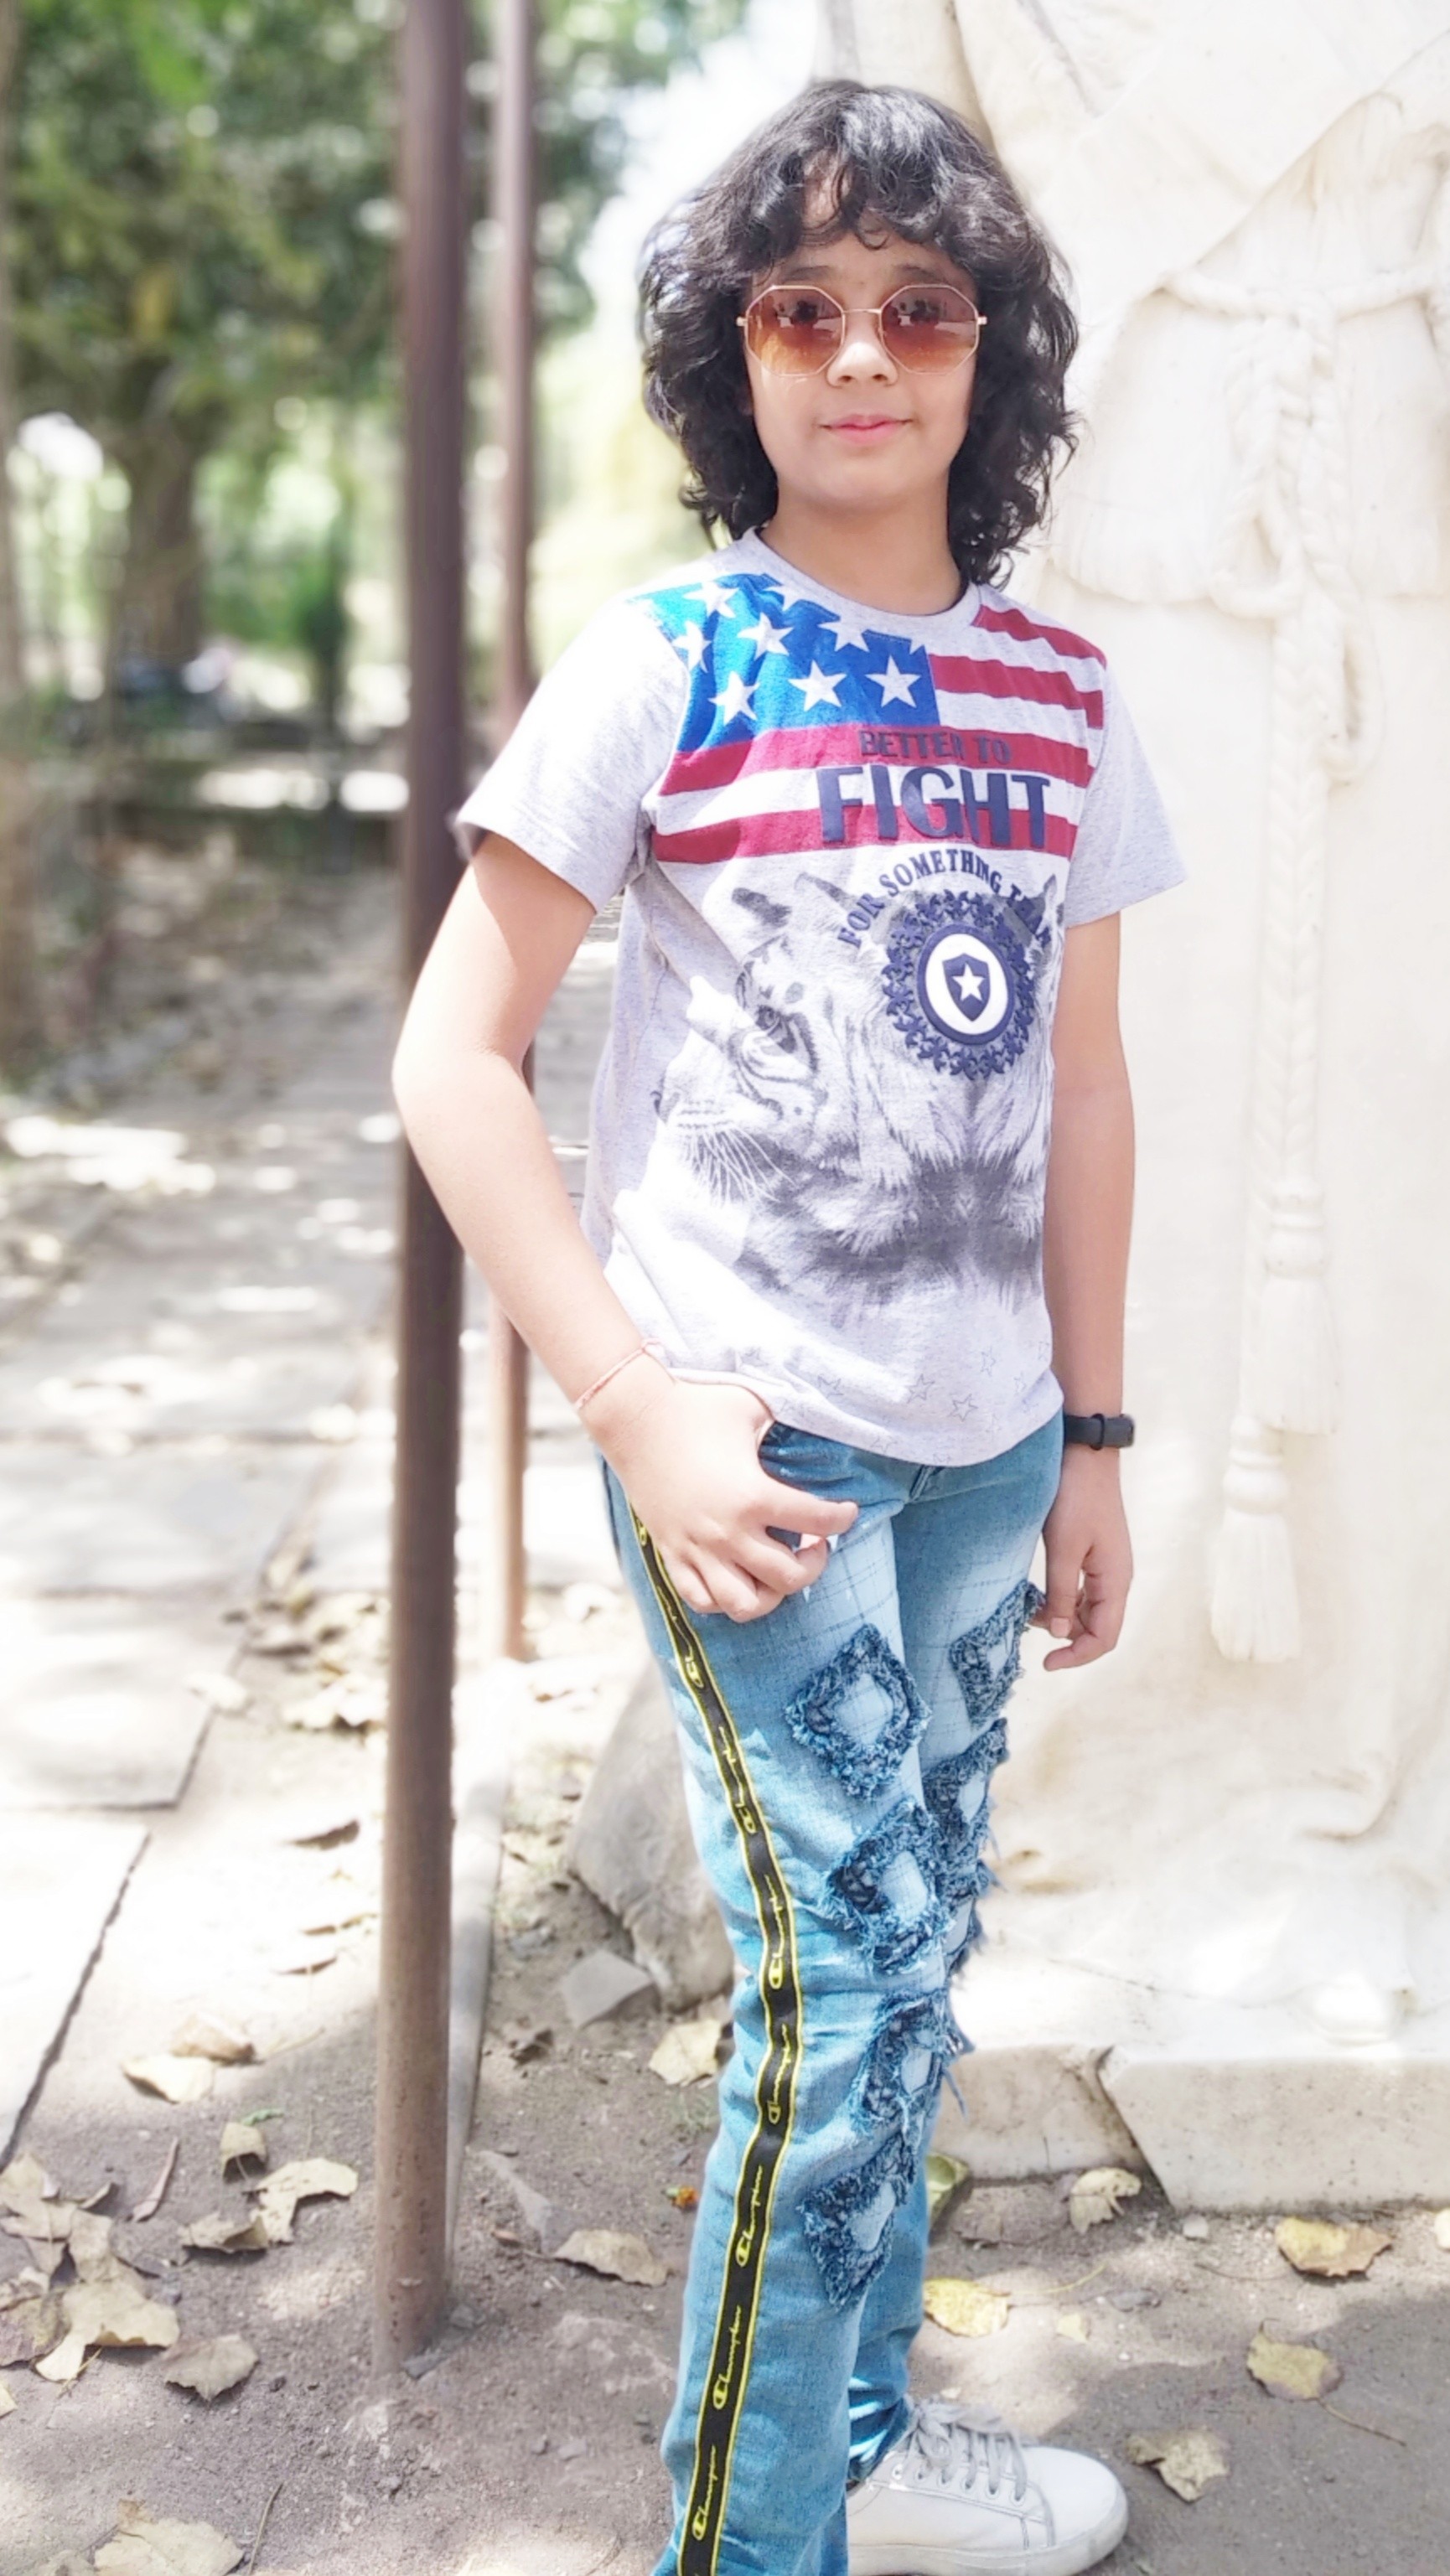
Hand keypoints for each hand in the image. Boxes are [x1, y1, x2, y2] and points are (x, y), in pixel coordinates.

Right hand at [588, 1364, 857, 1622]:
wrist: (632, 1418)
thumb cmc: (695, 1406)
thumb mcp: (752, 1406)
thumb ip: (786, 1421)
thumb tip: (815, 1421)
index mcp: (753, 1495)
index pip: (816, 1520)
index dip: (841, 1518)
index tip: (847, 1512)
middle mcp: (727, 1532)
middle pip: (788, 1577)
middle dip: (814, 1563)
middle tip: (813, 1543)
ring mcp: (696, 1549)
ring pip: (745, 1604)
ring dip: (771, 1593)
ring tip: (776, 1569)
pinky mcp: (671, 1554)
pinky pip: (702, 1600)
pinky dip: (725, 1599)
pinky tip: (738, 1575)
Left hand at [1032, 1446, 1132, 1670]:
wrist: (1085, 1454)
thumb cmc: (1074, 1498)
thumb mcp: (1063, 1549)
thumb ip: (1062, 1595)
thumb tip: (1060, 1634)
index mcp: (1116, 1581)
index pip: (1104, 1638)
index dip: (1077, 1657)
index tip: (1045, 1662)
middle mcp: (1117, 1578)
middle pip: (1099, 1627)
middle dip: (1068, 1639)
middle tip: (1030, 1630)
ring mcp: (1108, 1565)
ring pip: (1090, 1610)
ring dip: (1064, 1619)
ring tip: (1030, 1611)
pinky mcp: (1096, 1553)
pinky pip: (1084, 1590)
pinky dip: (1064, 1600)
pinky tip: (1040, 1594)